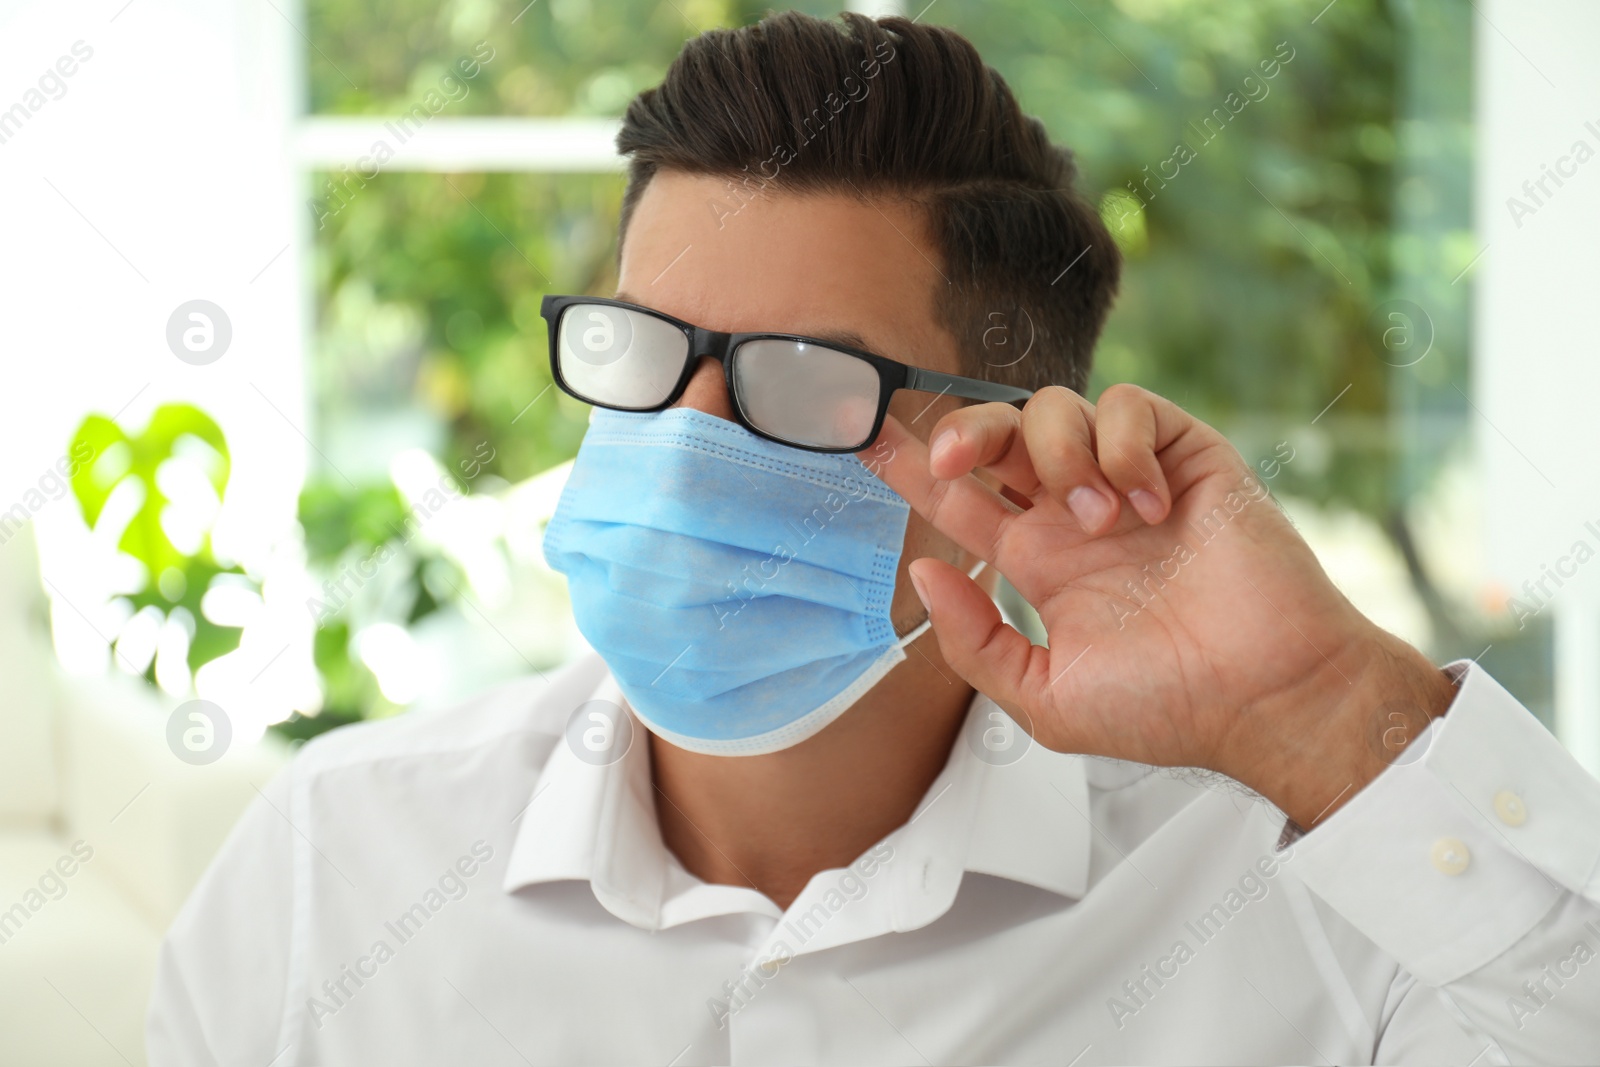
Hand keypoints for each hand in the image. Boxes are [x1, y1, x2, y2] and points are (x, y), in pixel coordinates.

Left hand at [867, 384, 1457, 827]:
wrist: (1267, 698)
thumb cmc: (1170, 708)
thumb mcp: (1046, 697)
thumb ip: (975, 643)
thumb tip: (923, 569)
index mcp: (1041, 562)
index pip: (963, 499)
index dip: (914, 468)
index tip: (864, 440)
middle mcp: (1077, 513)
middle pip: (998, 434)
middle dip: (961, 431)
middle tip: (949, 461)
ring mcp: (1130, 480)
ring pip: (1056, 409)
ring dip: (1057, 457)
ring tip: (1096, 522)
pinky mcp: (1186, 456)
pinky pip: (1130, 405)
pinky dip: (1123, 444)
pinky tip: (1146, 501)